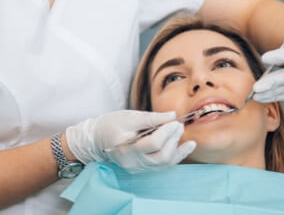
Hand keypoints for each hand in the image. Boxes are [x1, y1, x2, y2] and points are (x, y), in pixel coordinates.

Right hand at [65, 110, 195, 173]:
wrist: (97, 139)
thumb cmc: (111, 124)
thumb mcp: (129, 116)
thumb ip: (152, 118)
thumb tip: (172, 115)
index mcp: (126, 148)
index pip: (153, 144)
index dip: (167, 131)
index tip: (175, 120)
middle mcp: (133, 162)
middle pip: (161, 156)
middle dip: (173, 140)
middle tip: (179, 125)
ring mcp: (137, 168)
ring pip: (164, 164)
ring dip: (177, 148)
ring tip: (182, 133)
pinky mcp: (142, 169)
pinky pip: (162, 165)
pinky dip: (176, 156)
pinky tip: (186, 147)